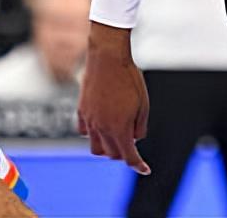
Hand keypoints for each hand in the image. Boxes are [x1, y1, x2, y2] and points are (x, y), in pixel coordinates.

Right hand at [76, 23, 149, 174]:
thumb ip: (139, 127)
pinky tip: (102, 126)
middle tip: (132, 143)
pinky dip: (94, 135)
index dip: (138, 165)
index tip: (145, 169)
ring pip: (96, 148)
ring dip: (107, 148)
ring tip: (116, 137)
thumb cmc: (129, 79)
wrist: (108, 58)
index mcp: (120, 128)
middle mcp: (102, 128)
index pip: (129, 157)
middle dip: (124, 153)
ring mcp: (90, 120)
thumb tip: (134, 139)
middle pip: (112, 154)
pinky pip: (85, 133)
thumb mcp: (143, 105)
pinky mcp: (82, 111)